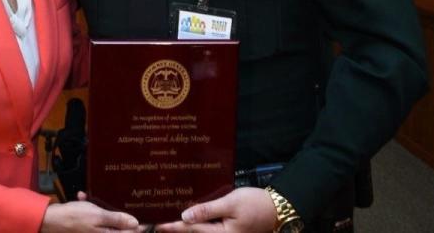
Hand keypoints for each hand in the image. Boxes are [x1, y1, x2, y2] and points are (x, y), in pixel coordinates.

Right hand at [40, 194, 140, 231]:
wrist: (51, 221)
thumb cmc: (75, 218)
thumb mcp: (98, 216)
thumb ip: (117, 220)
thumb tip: (136, 224)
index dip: (138, 224)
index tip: (143, 211)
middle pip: (118, 226)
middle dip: (117, 212)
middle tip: (113, 199)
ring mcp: (94, 231)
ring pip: (105, 220)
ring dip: (101, 207)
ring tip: (90, 197)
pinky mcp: (86, 227)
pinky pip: (94, 218)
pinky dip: (90, 207)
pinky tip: (82, 196)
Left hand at [154, 187, 277, 231]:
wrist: (277, 210)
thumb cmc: (256, 204)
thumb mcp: (231, 203)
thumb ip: (207, 211)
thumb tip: (185, 217)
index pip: (191, 230)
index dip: (173, 227)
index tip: (157, 225)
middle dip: (177, 230)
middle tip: (156, 225)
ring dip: (186, 229)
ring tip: (167, 222)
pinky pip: (208, 231)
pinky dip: (197, 226)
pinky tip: (188, 219)